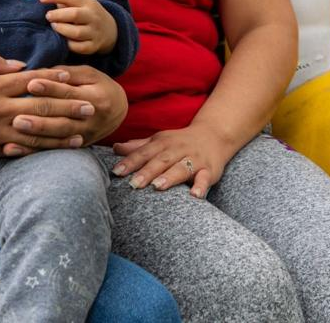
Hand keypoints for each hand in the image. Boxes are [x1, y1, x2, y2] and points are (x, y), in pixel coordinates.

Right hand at [0, 55, 96, 162]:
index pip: (32, 80)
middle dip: (69, 108)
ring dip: (60, 135)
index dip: (57, 80)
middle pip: (41, 106)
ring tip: (81, 136)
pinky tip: (52, 152)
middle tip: (91, 109)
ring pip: (34, 133)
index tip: (76, 81)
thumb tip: (20, 65)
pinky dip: (36, 151)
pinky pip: (16, 151)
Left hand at [7, 64, 127, 155]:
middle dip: (39, 119)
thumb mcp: (90, 74)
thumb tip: (42, 72)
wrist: (119, 112)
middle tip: (16, 116)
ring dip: (35, 137)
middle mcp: (90, 121)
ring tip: (15, 131)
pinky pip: (51, 150)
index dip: (50, 88)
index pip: (69, 94)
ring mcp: (83, 137)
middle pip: (62, 121)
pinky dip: (32, 150)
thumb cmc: (100, 87)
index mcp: (96, 99)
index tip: (31, 84)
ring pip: (57, 139)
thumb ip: (68, 73)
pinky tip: (13, 149)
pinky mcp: (76, 147)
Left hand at [41, 0, 116, 54]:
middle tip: (48, 16)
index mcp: (88, 3)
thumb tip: (46, 1)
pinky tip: (63, 40)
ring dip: (62, 30)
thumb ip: (65, 3)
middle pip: (74, 15)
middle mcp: (92, 17)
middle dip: (58, 15)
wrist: (111, 30)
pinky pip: (79, 47)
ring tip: (54, 27)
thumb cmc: (88, 15)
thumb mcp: (81, 4)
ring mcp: (94, 32)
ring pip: (76, 32)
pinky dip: (68, 45)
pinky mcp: (93, 46)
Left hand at [110, 123, 238, 198]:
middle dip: (147, 172)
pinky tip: (195, 195)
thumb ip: (138, 147)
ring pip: (181, 168)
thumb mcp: (159, 141)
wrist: (214, 135)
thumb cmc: (180, 142)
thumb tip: (114, 148)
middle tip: (133, 184)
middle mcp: (178, 149)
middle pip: (161, 160)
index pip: (144, 152)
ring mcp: (194, 159)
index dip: (130, 162)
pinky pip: (205, 178)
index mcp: (163, 142)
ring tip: (158, 186)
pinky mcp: (209, 170)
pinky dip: (201, 186)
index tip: (116, 172)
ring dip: (170, 177)